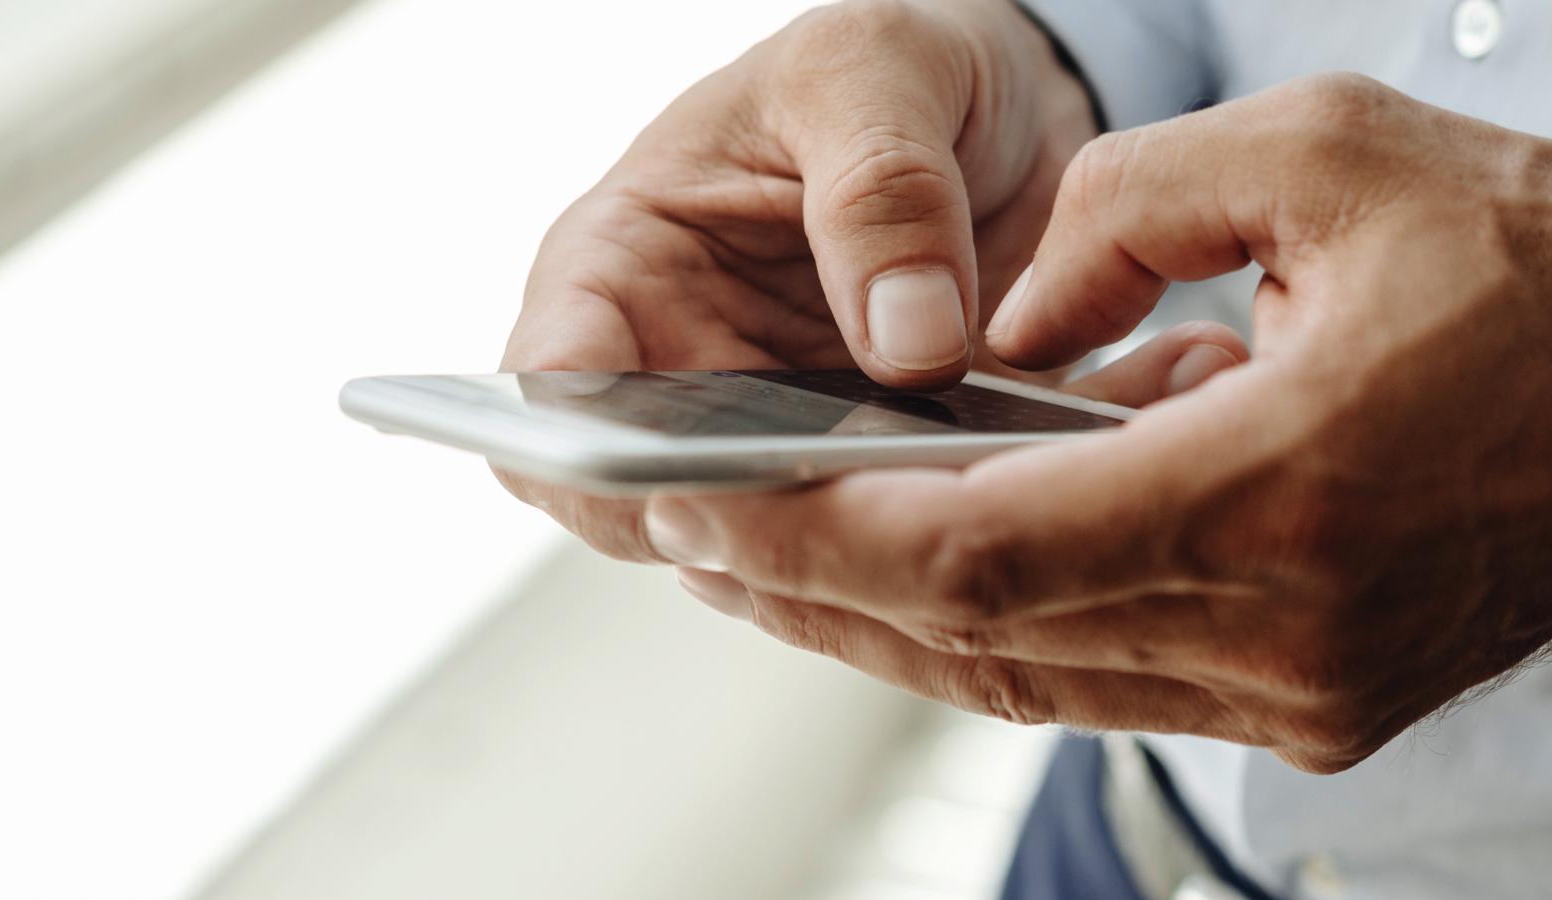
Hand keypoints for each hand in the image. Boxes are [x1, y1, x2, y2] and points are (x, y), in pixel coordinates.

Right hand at [497, 0, 1098, 560]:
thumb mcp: (877, 68)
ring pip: (778, 549)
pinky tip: (1002, 502)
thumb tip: (906, 348)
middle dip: (744, 529)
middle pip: (654, 509)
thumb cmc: (892, 64)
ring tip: (948, 503)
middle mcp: (684, 371)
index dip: (590, 461)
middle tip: (854, 512)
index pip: (545, 399)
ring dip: (853, 548)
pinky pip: (889, 541)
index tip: (693, 476)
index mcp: (624, 264)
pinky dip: (936, 541)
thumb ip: (883, 189)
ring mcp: (781, 436)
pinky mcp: (880, 469)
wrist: (1007, 102)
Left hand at [646, 74, 1551, 773]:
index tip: (701, 505)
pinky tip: (932, 560)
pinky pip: (1116, 676)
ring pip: (1036, 678)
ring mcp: (1307, 695)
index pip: (975, 555)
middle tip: (694, 533)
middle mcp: (1284, 634)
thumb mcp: (1326, 154)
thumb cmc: (1546, 266)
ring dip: (897, 620)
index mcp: (1278, 496)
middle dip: (819, 585)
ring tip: (778, 550)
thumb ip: (1122, 218)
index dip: (817, 537)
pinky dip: (1009, 625)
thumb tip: (988, 316)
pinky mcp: (1325, 708)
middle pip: (978, 641)